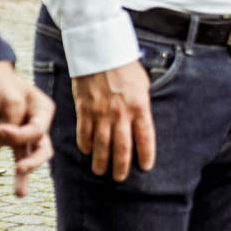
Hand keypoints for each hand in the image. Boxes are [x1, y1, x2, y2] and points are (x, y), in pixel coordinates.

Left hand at [0, 61, 54, 196]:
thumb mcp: (10, 98)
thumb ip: (13, 121)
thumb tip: (5, 139)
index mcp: (42, 112)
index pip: (37, 132)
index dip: (19, 135)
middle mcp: (32, 124)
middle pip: (40, 149)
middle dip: (32, 163)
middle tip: (21, 169)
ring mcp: (14, 132)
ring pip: (21, 157)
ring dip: (20, 176)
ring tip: (19, 195)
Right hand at [70, 62, 155, 180]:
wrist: (101, 52)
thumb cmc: (124, 66)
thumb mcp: (143, 84)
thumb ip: (142, 104)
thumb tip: (142, 120)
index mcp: (140, 107)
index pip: (145, 137)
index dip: (146, 154)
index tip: (145, 167)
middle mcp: (121, 114)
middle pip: (122, 147)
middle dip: (121, 166)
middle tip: (119, 178)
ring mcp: (101, 113)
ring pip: (101, 145)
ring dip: (101, 161)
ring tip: (100, 172)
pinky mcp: (84, 110)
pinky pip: (84, 133)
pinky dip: (85, 144)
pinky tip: (86, 151)